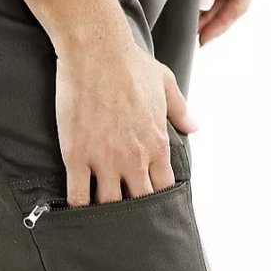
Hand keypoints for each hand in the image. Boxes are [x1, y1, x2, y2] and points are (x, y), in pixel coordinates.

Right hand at [55, 38, 196, 206]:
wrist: (96, 52)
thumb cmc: (131, 64)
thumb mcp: (165, 83)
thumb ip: (181, 110)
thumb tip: (194, 127)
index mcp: (156, 144)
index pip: (163, 189)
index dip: (156, 201)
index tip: (148, 204)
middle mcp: (134, 158)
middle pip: (138, 204)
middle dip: (133, 214)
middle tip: (125, 218)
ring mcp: (104, 159)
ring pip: (108, 205)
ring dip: (105, 213)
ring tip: (100, 219)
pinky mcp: (77, 155)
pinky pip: (77, 194)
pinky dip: (77, 207)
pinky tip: (76, 210)